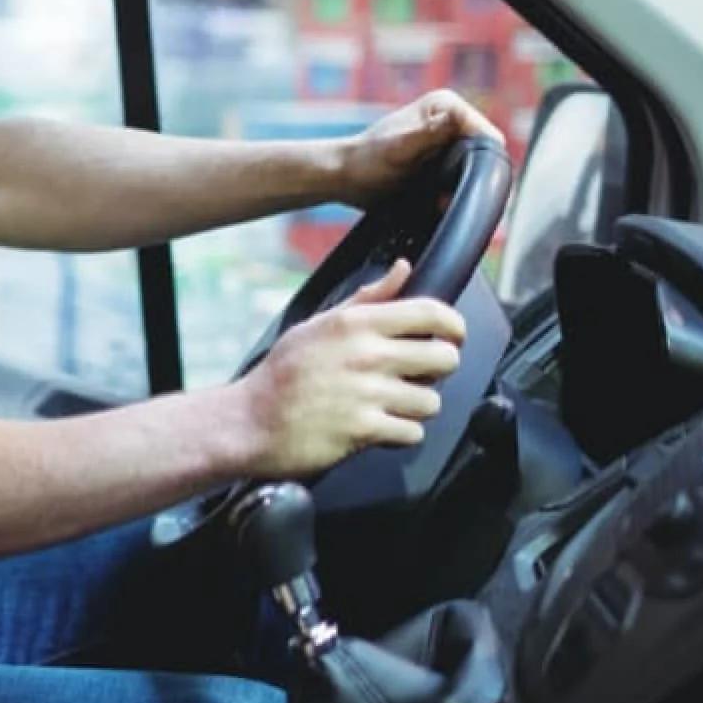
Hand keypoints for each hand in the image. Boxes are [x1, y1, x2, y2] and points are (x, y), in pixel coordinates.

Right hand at [224, 259, 466, 477]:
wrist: (249, 421)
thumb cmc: (282, 374)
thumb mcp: (319, 324)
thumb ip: (367, 298)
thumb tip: (403, 268)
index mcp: (356, 324)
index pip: (432, 313)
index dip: (453, 325)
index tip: (451, 336)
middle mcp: (366, 355)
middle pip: (444, 358)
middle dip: (437, 369)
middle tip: (417, 374)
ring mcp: (367, 394)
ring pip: (431, 401)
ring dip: (416, 406)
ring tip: (390, 404)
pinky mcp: (364, 430)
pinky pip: (412, 432)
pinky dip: (400, 433)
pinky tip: (379, 426)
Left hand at [335, 90, 504, 209]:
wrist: (346, 179)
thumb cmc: (366, 161)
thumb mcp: (398, 148)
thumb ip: (428, 133)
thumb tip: (456, 119)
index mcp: (446, 105)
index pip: (486, 134)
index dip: (484, 161)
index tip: (466, 183)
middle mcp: (452, 119)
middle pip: (485, 153)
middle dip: (472, 178)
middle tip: (446, 198)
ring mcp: (449, 141)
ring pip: (476, 169)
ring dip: (462, 188)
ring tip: (437, 201)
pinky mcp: (444, 160)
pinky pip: (462, 178)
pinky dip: (453, 193)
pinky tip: (435, 202)